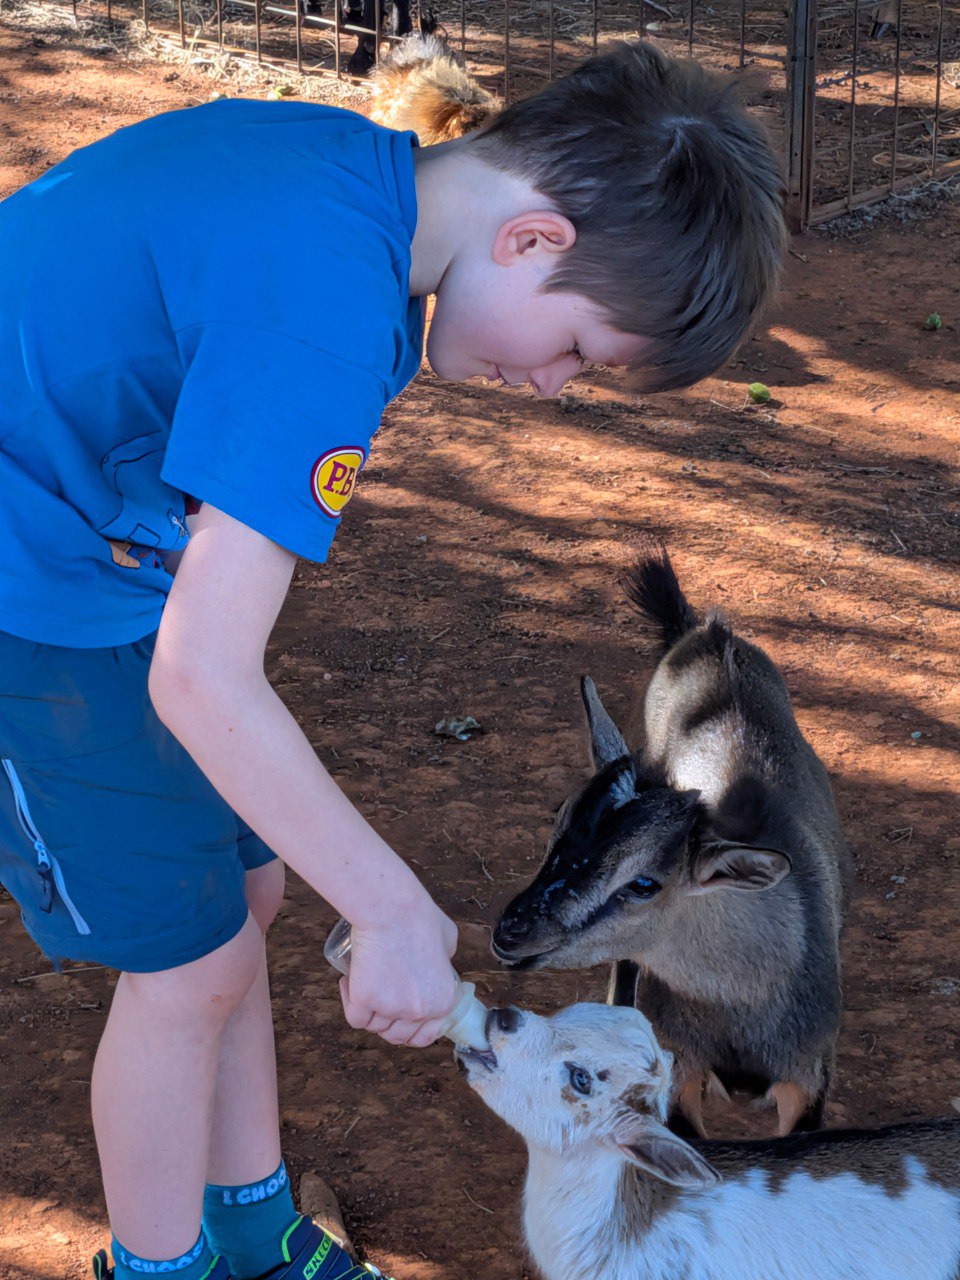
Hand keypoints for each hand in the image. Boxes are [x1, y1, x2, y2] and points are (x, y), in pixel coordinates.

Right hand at [338, 896, 458, 1047]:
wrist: (392, 909)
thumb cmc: (419, 917)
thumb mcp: (449, 942)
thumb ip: (444, 963)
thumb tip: (436, 966)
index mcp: (443, 1002)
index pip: (425, 1035)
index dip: (410, 1028)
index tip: (400, 1016)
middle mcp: (419, 1012)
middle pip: (397, 1035)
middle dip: (387, 1021)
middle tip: (380, 1000)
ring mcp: (392, 1009)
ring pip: (374, 1027)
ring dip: (368, 1010)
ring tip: (363, 983)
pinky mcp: (365, 1000)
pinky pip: (354, 1017)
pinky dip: (349, 1002)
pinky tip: (349, 982)